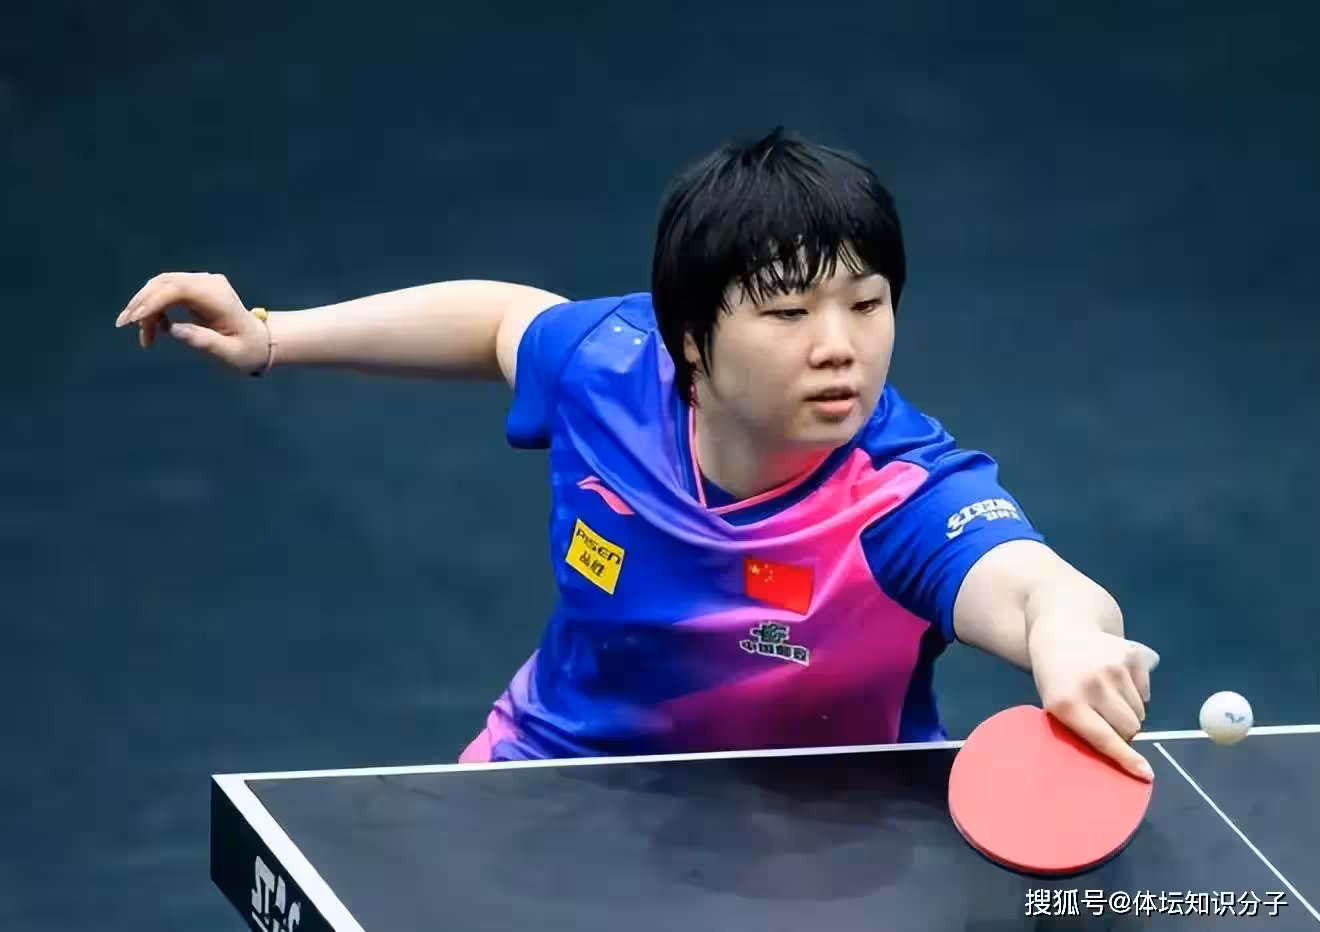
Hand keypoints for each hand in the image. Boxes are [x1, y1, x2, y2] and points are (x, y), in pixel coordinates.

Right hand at [115, 272, 268, 372]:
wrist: (259, 342)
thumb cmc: (247, 350)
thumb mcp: (230, 353)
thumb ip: (204, 342)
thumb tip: (174, 330)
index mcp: (218, 297)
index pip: (178, 289)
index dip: (152, 301)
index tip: (134, 320)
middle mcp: (209, 283)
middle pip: (164, 283)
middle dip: (141, 304)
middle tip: (124, 326)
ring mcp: (201, 282)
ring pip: (160, 287)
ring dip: (145, 309)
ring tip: (145, 338)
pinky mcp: (194, 288)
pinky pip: (165, 292)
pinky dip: (154, 309)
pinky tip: (155, 329)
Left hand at [1027, 617, 1159, 780]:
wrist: (1062, 632)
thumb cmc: (1056, 678)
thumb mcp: (1056, 704)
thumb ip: (1083, 728)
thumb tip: (1124, 754)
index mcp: (1067, 702)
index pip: (1103, 738)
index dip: (1125, 758)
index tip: (1145, 774)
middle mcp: (1092, 685)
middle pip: (1129, 728)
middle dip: (1124, 732)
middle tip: (1107, 720)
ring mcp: (1114, 668)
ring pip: (1140, 713)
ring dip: (1130, 712)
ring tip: (1108, 697)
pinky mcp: (1132, 656)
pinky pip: (1146, 693)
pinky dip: (1136, 694)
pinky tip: (1116, 681)